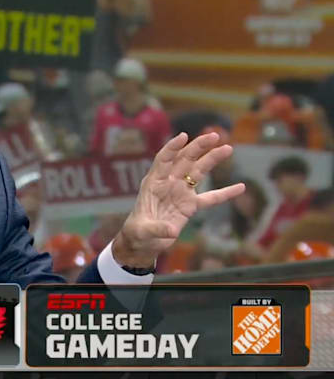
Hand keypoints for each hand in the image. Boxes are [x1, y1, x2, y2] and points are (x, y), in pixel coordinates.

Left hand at [113, 132, 245, 267]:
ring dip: (212, 159)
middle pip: (184, 160)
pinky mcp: (190, 206)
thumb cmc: (137, 233)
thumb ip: (156, 228)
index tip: (184, 136)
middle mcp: (168, 183)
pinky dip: (225, 193)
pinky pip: (210, 198)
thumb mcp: (143, 231)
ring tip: (227, 148)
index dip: (172, 148)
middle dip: (198, 147)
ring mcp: (181, 193)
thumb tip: (172, 231)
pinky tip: (240, 187)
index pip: (163, 160)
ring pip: (198, 172)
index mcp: (153, 183)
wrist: (143, 242)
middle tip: (214, 136)